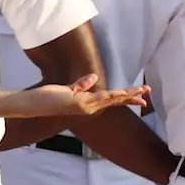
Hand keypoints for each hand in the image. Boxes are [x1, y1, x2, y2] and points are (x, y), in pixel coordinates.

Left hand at [20, 74, 150, 117]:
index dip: (126, 97)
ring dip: (126, 95)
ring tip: (141, 91)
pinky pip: (98, 98)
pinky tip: (121, 92)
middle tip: (148, 93)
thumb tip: (95, 77)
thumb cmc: (49, 98)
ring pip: (111, 99)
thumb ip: (82, 85)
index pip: (112, 100)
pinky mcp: (79, 103)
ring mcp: (85, 106)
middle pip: (116, 100)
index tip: (141, 95)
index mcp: (89, 104)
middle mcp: (90, 107)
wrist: (35, 104)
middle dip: (132, 97)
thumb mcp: (68, 89)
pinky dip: (111, 95)